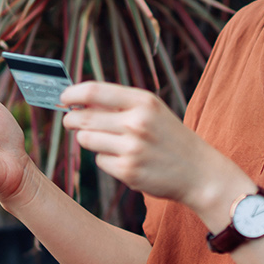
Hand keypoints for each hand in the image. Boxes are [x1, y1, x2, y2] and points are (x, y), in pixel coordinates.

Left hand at [60, 82, 248, 215]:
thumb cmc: (170, 138)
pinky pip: (99, 161)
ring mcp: (132, 148)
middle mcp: (137, 122)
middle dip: (71, 119)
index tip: (64, 97)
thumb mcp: (152, 111)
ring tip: (108, 142)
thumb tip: (78, 101)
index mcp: (143, 101)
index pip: (94, 91)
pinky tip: (125, 160)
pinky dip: (106, 159)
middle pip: (83, 117)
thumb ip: (119, 103)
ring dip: (88, 140)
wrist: (199, 172)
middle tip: (71, 121)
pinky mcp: (128, 171)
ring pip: (86, 140)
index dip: (72, 93)